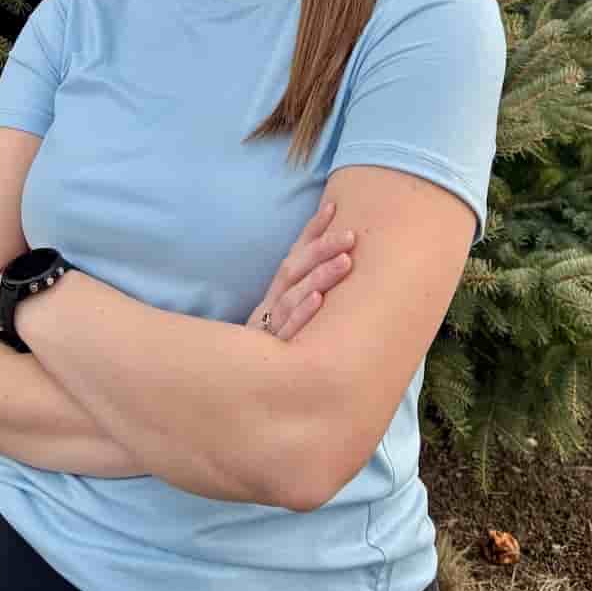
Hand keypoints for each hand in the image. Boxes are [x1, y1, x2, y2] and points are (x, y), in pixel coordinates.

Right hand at [245, 200, 354, 340]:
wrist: (241, 383)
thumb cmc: (273, 347)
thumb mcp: (283, 318)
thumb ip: (303, 293)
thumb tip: (336, 270)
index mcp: (276, 293)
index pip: (295, 255)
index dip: (312, 231)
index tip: (333, 208)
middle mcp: (272, 304)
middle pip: (295, 269)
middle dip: (322, 249)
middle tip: (350, 235)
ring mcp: (271, 325)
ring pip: (294, 295)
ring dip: (320, 276)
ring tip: (345, 261)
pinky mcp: (272, 349)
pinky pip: (288, 328)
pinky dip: (302, 312)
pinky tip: (318, 300)